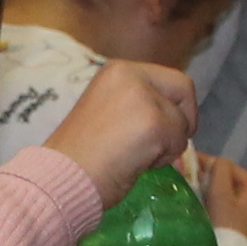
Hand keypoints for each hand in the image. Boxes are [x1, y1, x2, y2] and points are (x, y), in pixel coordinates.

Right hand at [41, 60, 197, 200]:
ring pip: (182, 121)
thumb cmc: (80, 153)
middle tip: (164, 145)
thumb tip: (173, 118)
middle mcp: (131, 75)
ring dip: (168, 146)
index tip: (163, 129)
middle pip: (184, 89)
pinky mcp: (153, 122)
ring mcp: (143, 98)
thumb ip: (138, 105)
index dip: (174, 105)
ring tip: (136, 157)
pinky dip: (163, 159)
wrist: (61, 175)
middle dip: (182, 120)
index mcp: (118, 70)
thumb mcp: (109, 111)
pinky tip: (136, 164)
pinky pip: (178, 142)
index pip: (169, 79)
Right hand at [196, 152, 246, 245]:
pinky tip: (211, 216)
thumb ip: (218, 170)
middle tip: (190, 182)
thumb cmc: (224, 226)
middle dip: (214, 181)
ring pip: (236, 200)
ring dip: (219, 197)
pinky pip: (238, 215)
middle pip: (234, 184)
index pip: (230, 168)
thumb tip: (215, 162)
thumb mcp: (219, 193)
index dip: (208, 164)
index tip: (187, 164)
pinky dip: (225, 212)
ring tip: (198, 198)